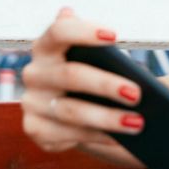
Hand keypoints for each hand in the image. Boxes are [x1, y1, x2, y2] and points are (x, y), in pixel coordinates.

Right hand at [20, 7, 143, 153]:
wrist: (85, 114)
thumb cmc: (98, 78)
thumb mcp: (103, 62)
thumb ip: (103, 51)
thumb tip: (91, 30)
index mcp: (48, 47)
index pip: (59, 31)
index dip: (84, 31)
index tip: (114, 36)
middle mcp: (34, 73)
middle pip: (70, 75)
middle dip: (106, 85)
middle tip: (136, 94)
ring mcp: (31, 102)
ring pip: (71, 110)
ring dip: (107, 117)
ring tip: (137, 122)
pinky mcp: (35, 129)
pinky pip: (67, 135)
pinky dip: (96, 136)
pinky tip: (117, 138)